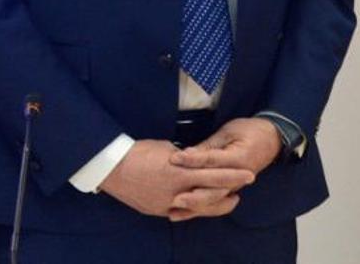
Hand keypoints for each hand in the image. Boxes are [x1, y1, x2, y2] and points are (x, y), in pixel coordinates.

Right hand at [99, 139, 253, 219]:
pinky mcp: (156, 210)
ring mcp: (166, 205)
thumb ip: (184, 158)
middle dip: (228, 192)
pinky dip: (194, 207)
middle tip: (244, 189)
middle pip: (210, 196)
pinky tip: (202, 203)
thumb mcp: (166, 149)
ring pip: (198, 208)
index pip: (213, 175)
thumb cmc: (138, 151)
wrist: (110, 168)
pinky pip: (181, 211)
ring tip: (228, 199)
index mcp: (179, 173)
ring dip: (214, 204)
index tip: (249, 174)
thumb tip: (194, 161)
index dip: (233, 176)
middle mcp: (175, 193)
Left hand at [164, 118, 284, 220]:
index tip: (174, 159)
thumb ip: (209, 146)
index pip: (212, 160)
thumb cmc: (249, 131)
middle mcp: (239, 178)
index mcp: (239, 158)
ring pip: (214, 200)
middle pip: (215, 190)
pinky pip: (214, 202)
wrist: (271, 140)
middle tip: (175, 198)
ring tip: (175, 210)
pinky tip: (181, 213)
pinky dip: (198, 209)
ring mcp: (235, 186)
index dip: (192, 159)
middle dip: (194, 196)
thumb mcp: (229, 131)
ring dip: (194, 207)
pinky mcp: (230, 190)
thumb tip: (186, 153)